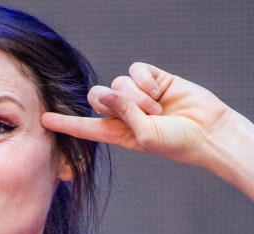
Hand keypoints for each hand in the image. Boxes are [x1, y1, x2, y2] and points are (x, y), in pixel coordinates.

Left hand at [41, 62, 233, 168]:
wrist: (209, 131)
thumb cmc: (177, 142)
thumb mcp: (145, 136)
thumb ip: (123, 114)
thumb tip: (106, 91)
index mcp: (118, 133)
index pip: (86, 127)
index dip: (65, 123)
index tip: (44, 120)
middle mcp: (125, 113)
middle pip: (97, 96)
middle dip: (112, 101)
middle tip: (140, 113)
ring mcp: (138, 95)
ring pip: (118, 82)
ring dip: (137, 96)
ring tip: (158, 109)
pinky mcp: (153, 79)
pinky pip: (135, 70)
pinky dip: (145, 81)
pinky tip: (160, 92)